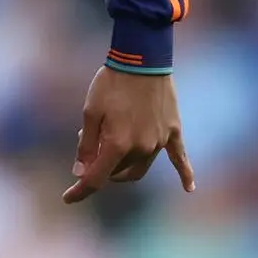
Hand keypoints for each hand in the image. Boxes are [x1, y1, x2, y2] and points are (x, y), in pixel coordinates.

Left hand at [62, 66, 194, 204]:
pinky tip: (189, 188)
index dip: (80, 191)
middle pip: (117, 172)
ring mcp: (159, 142)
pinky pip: (179, 157)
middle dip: (100, 165)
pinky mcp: (173, 132)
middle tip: (89, 145)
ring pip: (139, 168)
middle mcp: (141, 148)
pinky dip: (185, 174)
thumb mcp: (90, 112)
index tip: (68, 198)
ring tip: (111, 148)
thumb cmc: (111, 83)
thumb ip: (86, 145)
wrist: (143, 59)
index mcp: (117, 144)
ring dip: (123, 166)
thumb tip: (81, 172)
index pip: (95, 178)